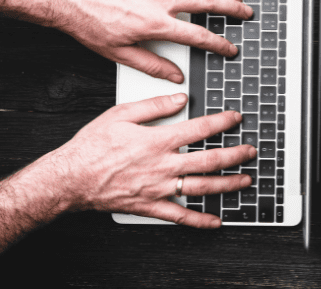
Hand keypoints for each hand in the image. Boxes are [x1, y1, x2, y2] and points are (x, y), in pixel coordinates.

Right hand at [48, 93, 254, 227]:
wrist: (70, 178)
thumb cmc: (91, 146)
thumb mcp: (120, 114)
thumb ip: (153, 106)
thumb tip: (180, 99)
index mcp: (157, 140)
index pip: (200, 129)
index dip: (222, 122)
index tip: (236, 118)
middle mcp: (163, 165)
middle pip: (209, 160)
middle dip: (235, 155)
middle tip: (251, 151)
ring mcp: (159, 188)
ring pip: (201, 187)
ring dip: (227, 184)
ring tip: (245, 180)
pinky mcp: (151, 206)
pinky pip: (180, 215)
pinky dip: (200, 220)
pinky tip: (216, 221)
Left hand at [57, 0, 251, 82]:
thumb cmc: (89, 24)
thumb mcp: (119, 54)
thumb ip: (152, 65)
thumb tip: (175, 77)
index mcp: (155, 24)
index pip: (197, 36)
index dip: (218, 44)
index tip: (230, 49)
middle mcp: (159, 0)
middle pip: (206, 3)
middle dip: (231, 9)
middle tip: (246, 13)